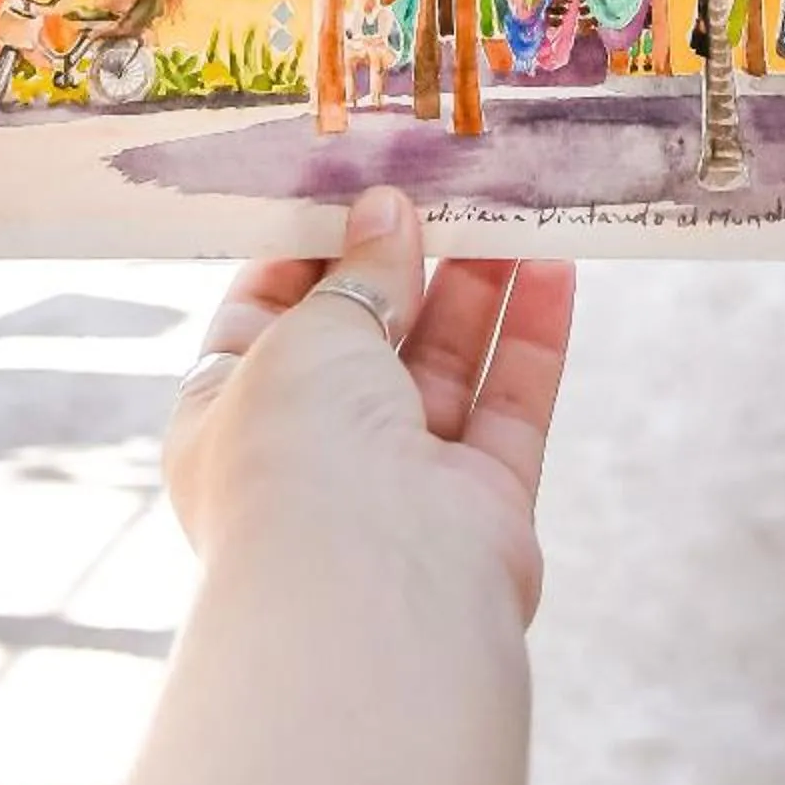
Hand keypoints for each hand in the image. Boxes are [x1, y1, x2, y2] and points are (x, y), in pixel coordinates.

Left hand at [165, 188, 573, 625]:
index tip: (349, 187)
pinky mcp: (479, 510)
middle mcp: (311, 454)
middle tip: (441, 188)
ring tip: (509, 209)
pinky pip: (508, 410)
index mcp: (229, 418)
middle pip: (364, 341)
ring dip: (477, 289)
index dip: (304, 253)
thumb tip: (387, 217)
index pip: (261, 319)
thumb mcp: (308, 334)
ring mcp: (399, 487)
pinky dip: (531, 342)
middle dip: (402, 264)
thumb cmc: (299, 456)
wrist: (373, 596)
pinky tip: (554, 269)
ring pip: (445, 369)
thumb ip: (356, 277)